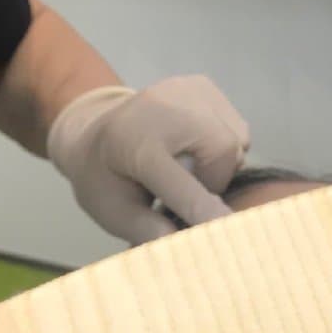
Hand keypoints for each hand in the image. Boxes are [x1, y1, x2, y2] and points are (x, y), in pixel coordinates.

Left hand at [47, 76, 249, 243]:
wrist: (94, 128)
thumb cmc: (104, 177)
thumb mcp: (111, 210)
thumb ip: (147, 230)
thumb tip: (187, 248)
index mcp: (135, 145)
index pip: (180, 183)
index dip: (205, 207)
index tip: (227, 227)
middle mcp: (163, 108)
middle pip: (222, 151)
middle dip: (215, 181)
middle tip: (186, 191)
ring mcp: (185, 89)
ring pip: (236, 140)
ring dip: (220, 165)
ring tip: (187, 168)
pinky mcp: (202, 84)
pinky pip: (236, 127)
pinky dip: (223, 146)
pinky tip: (194, 148)